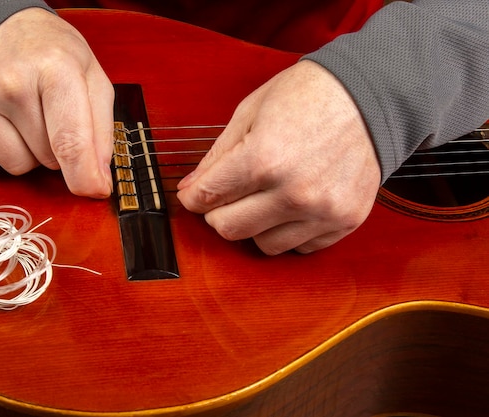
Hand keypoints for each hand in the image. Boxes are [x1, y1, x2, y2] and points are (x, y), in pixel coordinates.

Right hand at [0, 8, 113, 197]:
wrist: (4, 28)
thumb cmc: (54, 57)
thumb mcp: (93, 81)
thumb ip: (101, 133)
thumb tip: (97, 182)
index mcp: (55, 68)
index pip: (69, 141)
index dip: (84, 176)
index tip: (95, 191)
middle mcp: (11, 82)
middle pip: (47, 159)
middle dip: (57, 151)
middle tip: (51, 117)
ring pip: (16, 167)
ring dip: (28, 154)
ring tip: (27, 118)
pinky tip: (2, 123)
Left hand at [177, 60, 381, 254]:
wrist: (373, 94)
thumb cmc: (309, 94)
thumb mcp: (251, 111)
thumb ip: (217, 155)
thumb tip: (191, 188)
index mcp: (263, 158)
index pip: (207, 198)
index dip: (193, 197)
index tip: (194, 194)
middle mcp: (293, 192)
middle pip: (229, 229)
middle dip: (218, 213)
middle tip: (227, 195)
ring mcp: (322, 211)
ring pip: (264, 245)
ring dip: (255, 225)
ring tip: (265, 197)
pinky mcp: (345, 221)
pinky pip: (301, 247)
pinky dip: (289, 231)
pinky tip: (293, 205)